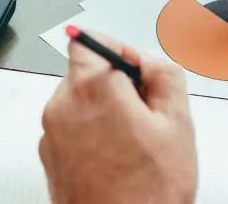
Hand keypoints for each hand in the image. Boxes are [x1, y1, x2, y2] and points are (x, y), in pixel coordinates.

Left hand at [40, 33, 197, 203]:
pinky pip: (72, 131)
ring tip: (134, 143)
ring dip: (104, 112)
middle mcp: (62, 107)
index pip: (90, 40)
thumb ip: (166, 76)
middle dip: (116, 85)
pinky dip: (92, 136)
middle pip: (86, 73)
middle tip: (146, 111)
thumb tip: (153, 61)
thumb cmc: (146, 193)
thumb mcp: (177, 124)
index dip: (119, 48)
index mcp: (91, 88)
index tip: (137, 66)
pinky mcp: (50, 159)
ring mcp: (52, 135)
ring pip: (80, 103)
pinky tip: (118, 159)